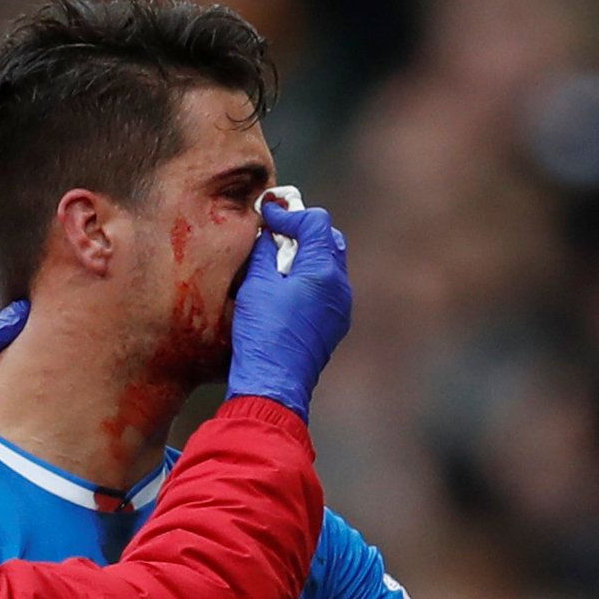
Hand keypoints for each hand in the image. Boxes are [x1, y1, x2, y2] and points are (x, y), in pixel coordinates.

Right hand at [225, 201, 352, 417]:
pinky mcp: (334, 324)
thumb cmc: (262, 335)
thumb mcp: (257, 285)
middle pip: (329, 240)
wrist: (273, 384)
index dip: (290, 214)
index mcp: (323, 271)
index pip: (316, 222)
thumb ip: (265, 252)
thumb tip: (268, 234)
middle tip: (275, 233)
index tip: (267, 214)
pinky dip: (310, 278)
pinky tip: (287, 287)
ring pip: (330, 265)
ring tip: (279, 260)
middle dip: (303, 232)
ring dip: (308, 255)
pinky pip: (328, 289)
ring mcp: (341, 307)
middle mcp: (340, 287)